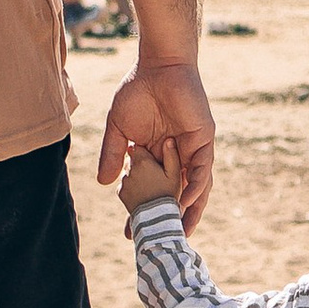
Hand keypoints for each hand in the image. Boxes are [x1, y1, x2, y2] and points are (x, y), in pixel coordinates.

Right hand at [97, 58, 215, 229]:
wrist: (158, 65)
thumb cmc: (138, 90)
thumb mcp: (119, 128)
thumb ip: (114, 154)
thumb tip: (105, 183)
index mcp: (157, 156)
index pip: (152, 190)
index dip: (143, 211)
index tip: (129, 233)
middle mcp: (177, 157)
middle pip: (176, 195)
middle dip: (169, 218)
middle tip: (159, 242)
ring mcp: (192, 149)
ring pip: (195, 186)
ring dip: (188, 209)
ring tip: (180, 231)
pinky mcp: (203, 139)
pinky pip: (202, 168)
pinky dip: (195, 185)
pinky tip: (186, 201)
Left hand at [117, 137, 178, 214]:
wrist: (155, 220)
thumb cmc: (169, 196)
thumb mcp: (175, 175)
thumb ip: (171, 155)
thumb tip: (169, 140)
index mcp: (143, 161)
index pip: (138, 147)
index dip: (147, 153)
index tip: (154, 160)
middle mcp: (129, 169)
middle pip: (133, 159)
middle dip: (141, 164)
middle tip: (155, 174)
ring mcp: (124, 182)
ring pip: (129, 172)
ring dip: (137, 175)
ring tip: (151, 186)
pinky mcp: (121, 193)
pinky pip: (126, 185)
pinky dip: (133, 187)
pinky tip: (144, 194)